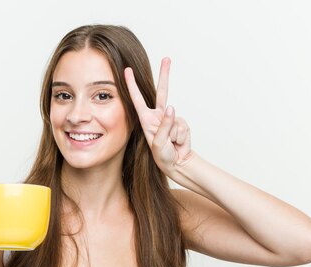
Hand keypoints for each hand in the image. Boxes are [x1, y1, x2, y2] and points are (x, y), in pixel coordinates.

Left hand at [124, 58, 192, 172]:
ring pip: (175, 118)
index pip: (138, 99)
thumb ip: (165, 125)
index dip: (132, 85)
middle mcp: (158, 116)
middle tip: (166, 59)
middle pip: (162, 92)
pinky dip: (181, 136)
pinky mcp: (181, 123)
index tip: (127, 70)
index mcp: (147, 119)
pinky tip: (178, 142)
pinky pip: (183, 125)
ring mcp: (170, 118)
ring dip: (174, 134)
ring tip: (170, 143)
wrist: (176, 164)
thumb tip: (171, 107)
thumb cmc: (162, 156)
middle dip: (165, 75)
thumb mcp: (159, 143)